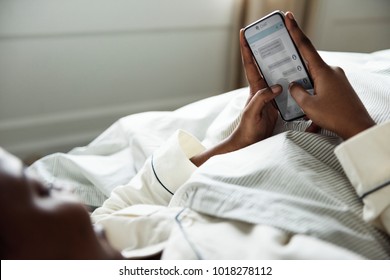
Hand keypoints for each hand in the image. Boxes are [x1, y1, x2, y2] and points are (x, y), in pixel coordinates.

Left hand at [190, 32, 281, 166]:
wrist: (252, 142)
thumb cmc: (248, 129)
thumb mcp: (253, 113)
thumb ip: (262, 99)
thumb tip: (277, 86)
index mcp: (254, 88)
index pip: (250, 64)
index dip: (246, 48)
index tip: (245, 33)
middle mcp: (262, 88)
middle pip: (263, 64)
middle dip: (265, 48)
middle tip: (272, 33)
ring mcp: (270, 95)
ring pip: (276, 74)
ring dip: (280, 61)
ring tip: (288, 48)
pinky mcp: (278, 102)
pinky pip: (285, 87)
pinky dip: (290, 79)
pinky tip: (298, 73)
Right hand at [285, 12, 375, 139]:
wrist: (357, 127)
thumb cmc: (335, 116)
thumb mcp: (308, 105)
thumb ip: (297, 92)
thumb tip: (293, 85)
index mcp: (323, 71)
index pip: (305, 46)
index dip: (295, 31)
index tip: (289, 18)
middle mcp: (331, 72)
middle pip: (307, 65)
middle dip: (296, 71)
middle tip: (285, 72)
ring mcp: (337, 79)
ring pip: (314, 80)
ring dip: (306, 91)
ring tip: (303, 107)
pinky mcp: (340, 88)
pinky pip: (322, 88)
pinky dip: (314, 99)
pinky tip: (312, 116)